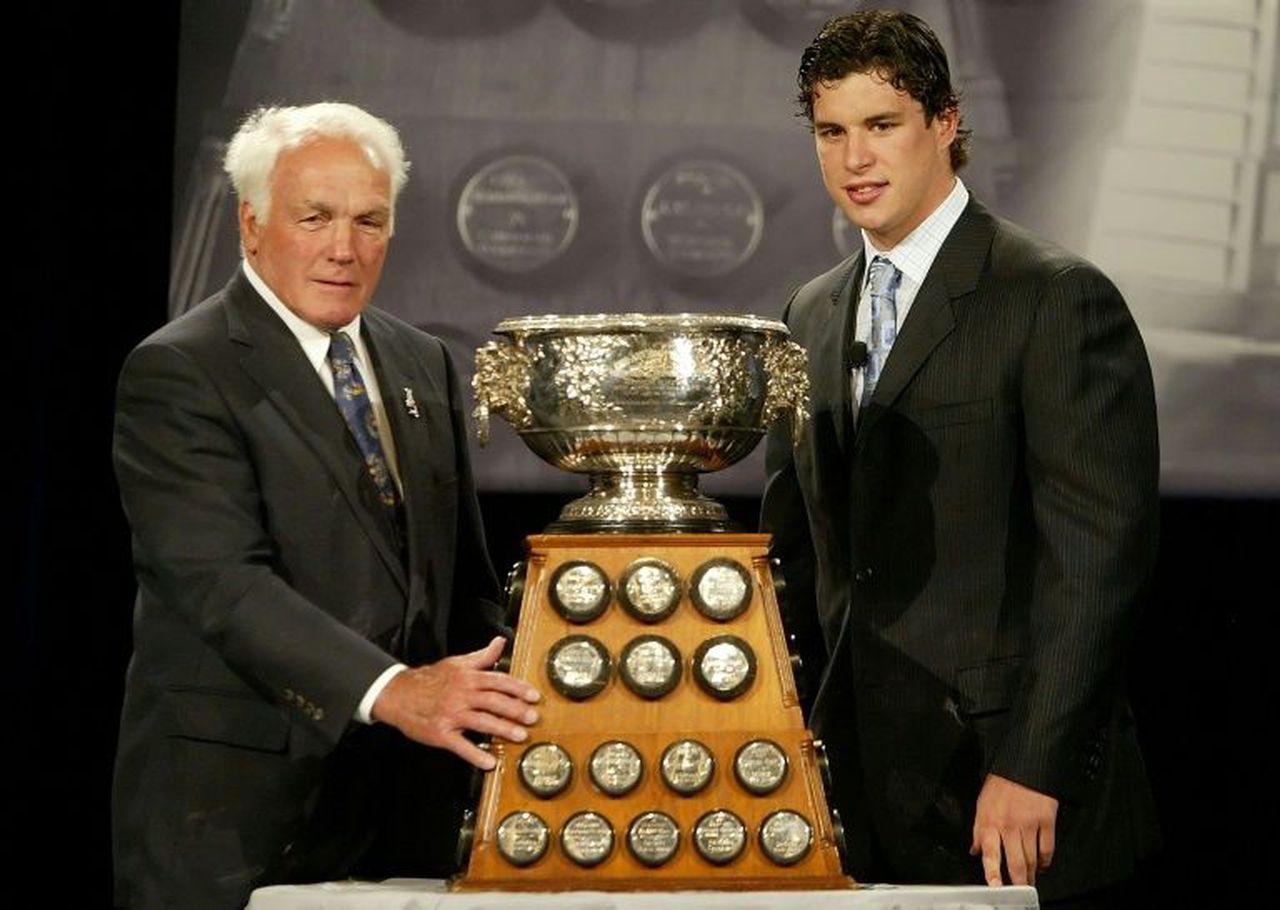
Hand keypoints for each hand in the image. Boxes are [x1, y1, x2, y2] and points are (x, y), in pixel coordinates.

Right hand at [372, 636, 540, 769]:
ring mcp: (451, 714)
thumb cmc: (430, 679)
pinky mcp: (441, 733)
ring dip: (503, 729)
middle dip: (516, 709)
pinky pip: (460, 746)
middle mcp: (461, 694)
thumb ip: (482, 656)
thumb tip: (500, 642)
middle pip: (493, 701)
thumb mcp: (457, 663)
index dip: (518, 688)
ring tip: (520, 736)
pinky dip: (475, 755)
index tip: (534, 696)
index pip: (498, 680)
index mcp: (467, 677)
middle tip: (533, 717)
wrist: (398, 694)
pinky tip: (489, 762)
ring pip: (482, 721)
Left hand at [969, 773, 1057, 886]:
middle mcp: (1009, 825)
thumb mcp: (981, 805)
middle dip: (1018, 881)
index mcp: (990, 821)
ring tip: (1029, 880)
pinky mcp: (1046, 819)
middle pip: (1015, 861)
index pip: (990, 852)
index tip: (995, 885)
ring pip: (1031, 858)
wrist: (1021, 764)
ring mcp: (1029, 823)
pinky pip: (1047, 847)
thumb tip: (975, 850)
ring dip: (1030, 873)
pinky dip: (1045, 860)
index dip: (992, 871)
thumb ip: (978, 830)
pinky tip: (1042, 864)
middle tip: (1019, 890)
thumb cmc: (1000, 784)